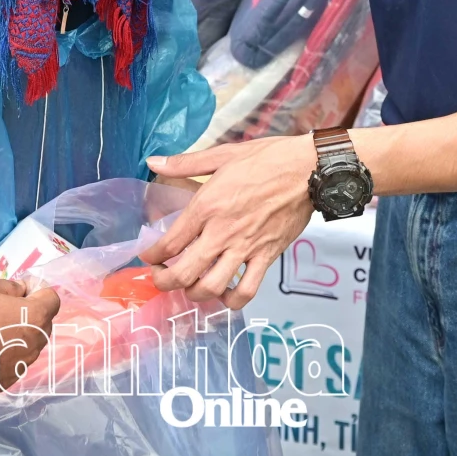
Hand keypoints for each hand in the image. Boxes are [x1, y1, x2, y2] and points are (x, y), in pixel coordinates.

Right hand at [0, 278, 60, 391]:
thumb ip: (10, 287)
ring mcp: (23, 364)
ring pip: (30, 344)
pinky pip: (14, 361)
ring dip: (19, 335)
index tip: (21, 289)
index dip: (38, 290)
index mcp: (36, 316)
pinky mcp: (8, 380)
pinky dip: (7, 353)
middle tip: (6, 308)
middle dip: (30, 313)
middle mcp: (36, 342)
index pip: (52, 299)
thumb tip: (21, 292)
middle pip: (42, 323)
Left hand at [141, 135, 317, 308]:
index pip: (170, 242)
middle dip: (164, 282)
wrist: (308, 170)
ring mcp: (245, 248)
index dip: (152, 255)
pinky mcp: (267, 257)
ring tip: (190, 286)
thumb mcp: (221, 155)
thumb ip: (184, 163)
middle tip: (160, 278)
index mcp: (207, 206)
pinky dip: (232, 300)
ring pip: (212, 288)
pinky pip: (247, 291)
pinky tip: (224, 293)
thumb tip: (153, 162)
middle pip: (185, 273)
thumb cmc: (267, 159)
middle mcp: (222, 232)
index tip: (148, 256)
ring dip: (195, 294)